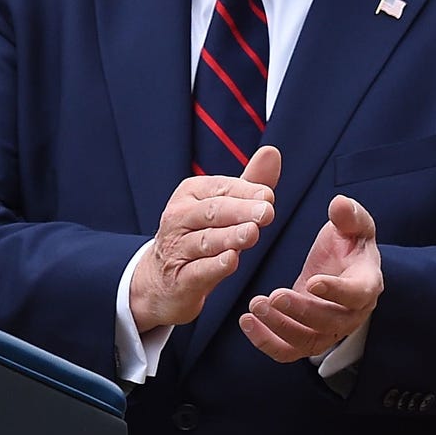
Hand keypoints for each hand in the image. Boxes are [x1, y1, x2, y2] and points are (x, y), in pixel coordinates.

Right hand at [130, 146, 279, 333]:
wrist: (162, 281)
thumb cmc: (199, 235)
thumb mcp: (223, 209)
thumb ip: (249, 184)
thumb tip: (272, 152)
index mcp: (190, 194)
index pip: (221, 189)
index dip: (246, 192)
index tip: (269, 197)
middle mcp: (179, 218)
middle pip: (212, 212)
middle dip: (240, 211)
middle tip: (267, 212)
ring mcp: (176, 249)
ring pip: (205, 241)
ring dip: (230, 237)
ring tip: (252, 233)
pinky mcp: (179, 280)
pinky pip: (197, 271)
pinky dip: (214, 266)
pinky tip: (231, 260)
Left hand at [239, 192, 381, 363]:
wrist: (341, 266)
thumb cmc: (349, 244)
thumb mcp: (354, 224)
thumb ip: (349, 215)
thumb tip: (338, 204)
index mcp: (367, 284)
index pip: (357, 294)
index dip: (337, 291)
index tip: (313, 282)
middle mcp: (352, 314)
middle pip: (329, 323)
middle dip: (300, 312)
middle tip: (272, 296)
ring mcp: (329, 331)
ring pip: (307, 341)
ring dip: (279, 328)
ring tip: (255, 305)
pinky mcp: (307, 338)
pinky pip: (287, 351)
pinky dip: (266, 341)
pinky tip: (246, 321)